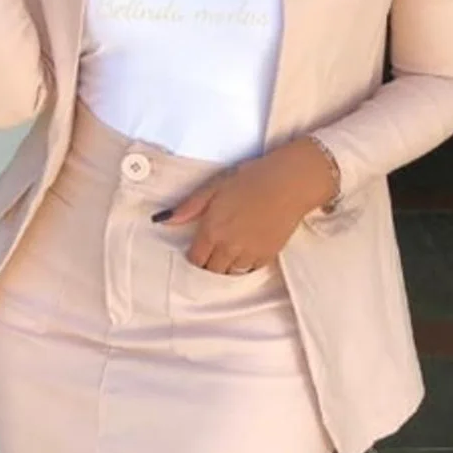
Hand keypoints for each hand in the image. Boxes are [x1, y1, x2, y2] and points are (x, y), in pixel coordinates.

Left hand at [153, 138, 337, 273]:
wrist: (289, 182)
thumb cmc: (251, 179)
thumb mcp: (215, 187)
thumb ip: (189, 207)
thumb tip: (163, 220)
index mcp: (212, 230)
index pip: (196, 259)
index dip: (195, 256)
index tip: (198, 249)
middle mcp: (229, 246)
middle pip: (211, 270)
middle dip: (209, 263)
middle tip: (213, 250)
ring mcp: (249, 253)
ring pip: (231, 272)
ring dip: (227, 265)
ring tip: (229, 251)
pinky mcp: (268, 255)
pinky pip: (250, 269)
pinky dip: (245, 264)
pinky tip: (247, 250)